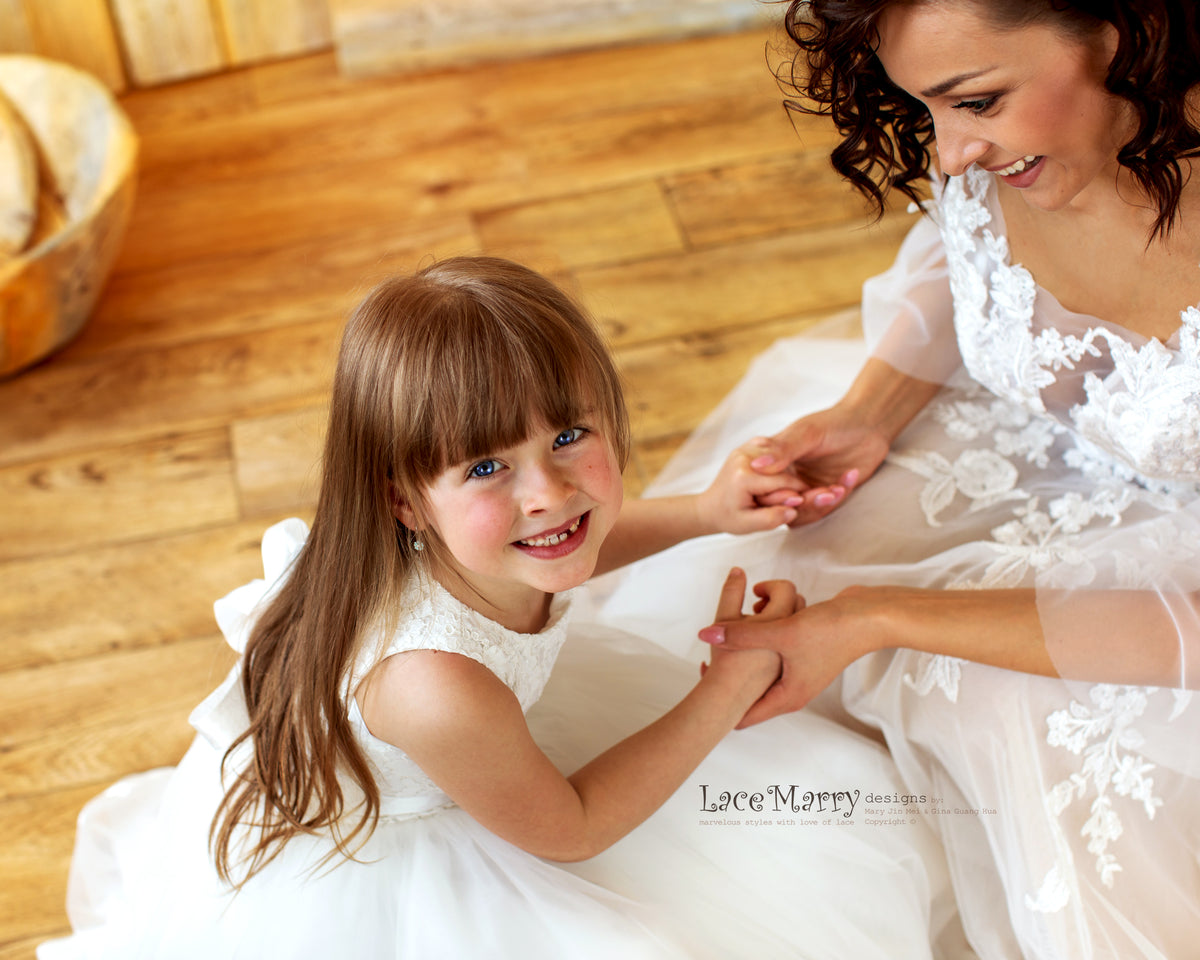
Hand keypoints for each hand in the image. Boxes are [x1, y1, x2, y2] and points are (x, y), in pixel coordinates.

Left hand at [695, 442, 805, 534]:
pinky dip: (779, 467)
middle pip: (783, 468)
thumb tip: (794, 509)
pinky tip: (771, 481)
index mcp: (744, 476)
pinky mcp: (747, 447)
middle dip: (791, 485)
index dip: (800, 492)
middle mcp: (743, 457)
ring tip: (775, 492)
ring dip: (786, 474)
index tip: (806, 502)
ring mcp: (744, 449)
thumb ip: (772, 518)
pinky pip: (774, 454)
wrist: (710, 507)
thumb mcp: (749, 525)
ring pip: (781, 459)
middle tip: (788, 501)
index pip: (784, 482)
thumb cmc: (729, 518)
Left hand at [699, 586, 878, 726]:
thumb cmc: (832, 631)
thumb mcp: (781, 632)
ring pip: (759, 666)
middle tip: (703, 662)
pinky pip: (772, 649)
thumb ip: (742, 634)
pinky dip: (760, 636)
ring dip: (745, 651)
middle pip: (750, 693)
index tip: (701, 686)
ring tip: (725, 636)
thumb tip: (706, 635)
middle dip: (727, 677)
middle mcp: (792, 689)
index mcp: (788, 697)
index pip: (745, 717)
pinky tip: (752, 615)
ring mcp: (798, 671)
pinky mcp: (802, 651)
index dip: (720, 707)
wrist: (869, 616)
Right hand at [745, 404, 890, 525]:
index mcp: (777, 462)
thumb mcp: (806, 433)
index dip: (776, 496)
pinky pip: (826, 508)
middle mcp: (789, 477)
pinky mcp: (827, 492)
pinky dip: (838, 497)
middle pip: (783, 506)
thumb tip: (755, 465)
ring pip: (804, 512)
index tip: (795, 492)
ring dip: (821, 504)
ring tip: (837, 489)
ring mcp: (808, 486)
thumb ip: (782, 450)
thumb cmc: (834, 422)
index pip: (765, 489)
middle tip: (822, 492)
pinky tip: (849, 476)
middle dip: (803, 503)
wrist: (868, 423)